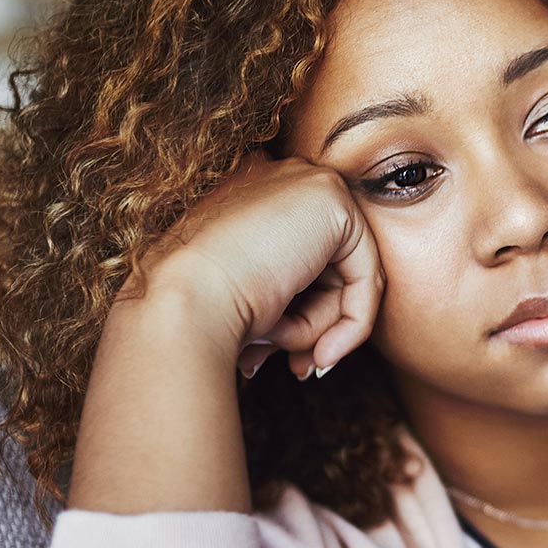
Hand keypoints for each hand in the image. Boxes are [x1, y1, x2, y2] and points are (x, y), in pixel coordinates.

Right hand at [125, 149, 383, 380]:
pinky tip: (321, 353)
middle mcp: (278, 180)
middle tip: (300, 368)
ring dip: (321, 329)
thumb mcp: (250, 299)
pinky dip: (353, 324)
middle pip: (329, 269)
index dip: (302, 314)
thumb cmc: (200, 312)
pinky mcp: (333, 201)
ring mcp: (306, 182)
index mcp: (249, 197)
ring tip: (287, 354)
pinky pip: (367, 277)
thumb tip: (325, 337)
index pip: (301, 262)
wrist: (181, 306)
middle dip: (318, 325)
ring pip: (348, 276)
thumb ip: (289, 295)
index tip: (292, 357)